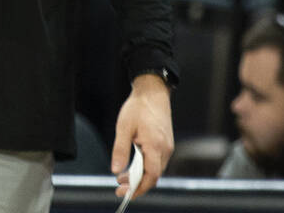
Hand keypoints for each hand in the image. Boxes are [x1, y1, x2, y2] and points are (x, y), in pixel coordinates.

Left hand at [111, 74, 173, 199]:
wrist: (153, 91)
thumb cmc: (138, 107)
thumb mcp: (124, 128)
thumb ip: (120, 150)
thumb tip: (115, 170)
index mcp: (155, 145)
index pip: (151, 176)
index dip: (138, 188)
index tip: (124, 193)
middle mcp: (165, 148)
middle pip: (153, 176)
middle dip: (136, 185)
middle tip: (119, 187)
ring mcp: (167, 146)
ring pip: (155, 169)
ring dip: (140, 176)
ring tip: (122, 176)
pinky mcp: (166, 142)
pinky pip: (157, 161)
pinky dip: (145, 167)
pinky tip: (133, 165)